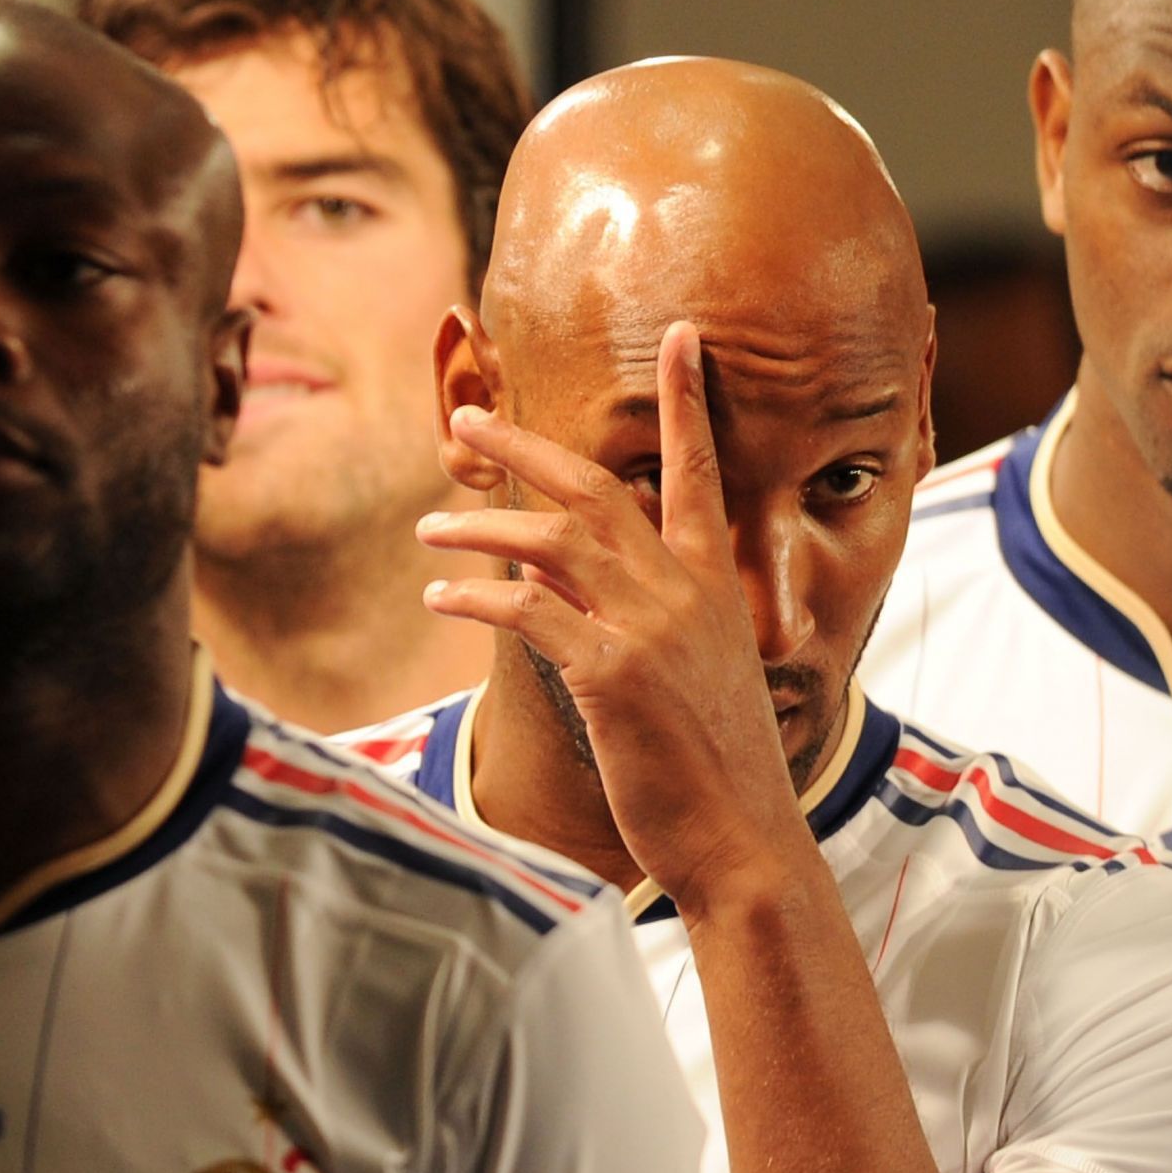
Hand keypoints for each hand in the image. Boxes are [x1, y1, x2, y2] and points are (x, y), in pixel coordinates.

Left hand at [418, 322, 812, 916]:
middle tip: (466, 417)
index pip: (698, 471)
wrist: (742, 839)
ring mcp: (649, 629)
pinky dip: (476, 599)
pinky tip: (440, 598)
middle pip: (596, 487)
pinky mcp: (612, 675)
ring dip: (481, 523)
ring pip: (553, 539)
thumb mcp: (691, 678)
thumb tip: (557, 583)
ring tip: (429, 523)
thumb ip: (638, 619)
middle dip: (525, 443)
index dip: (687, 399)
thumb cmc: (711, 769)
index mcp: (715, 584)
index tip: (679, 333)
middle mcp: (684, 592)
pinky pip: (528, 612)